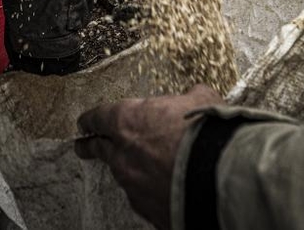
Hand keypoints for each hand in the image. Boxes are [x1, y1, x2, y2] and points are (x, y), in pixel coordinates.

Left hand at [74, 84, 223, 229]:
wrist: (219, 175)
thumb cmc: (205, 133)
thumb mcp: (201, 101)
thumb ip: (190, 97)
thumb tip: (196, 95)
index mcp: (128, 121)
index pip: (97, 117)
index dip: (90, 119)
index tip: (84, 122)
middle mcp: (122, 154)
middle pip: (97, 149)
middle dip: (90, 146)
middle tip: (84, 146)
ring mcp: (132, 185)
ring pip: (122, 175)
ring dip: (127, 169)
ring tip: (137, 168)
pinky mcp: (147, 209)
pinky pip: (142, 197)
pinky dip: (149, 191)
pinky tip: (162, 189)